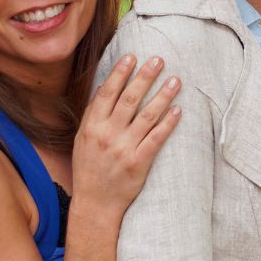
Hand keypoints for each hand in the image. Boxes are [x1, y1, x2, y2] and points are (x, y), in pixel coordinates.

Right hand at [73, 54, 181, 211]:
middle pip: (129, 99)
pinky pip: (156, 138)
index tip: (132, 56)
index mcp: (91, 127)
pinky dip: (168, 123)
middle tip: (159, 60)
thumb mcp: (83, 139)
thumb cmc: (89, 168)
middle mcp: (107, 135)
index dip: (120, 73)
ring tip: (175, 80)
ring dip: (162, 95)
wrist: (95, 203)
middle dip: (145, 77)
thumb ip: (93, 114)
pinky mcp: (139, 162)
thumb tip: (105, 86)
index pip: (107, 93)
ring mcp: (123, 149)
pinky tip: (178, 109)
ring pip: (146, 116)